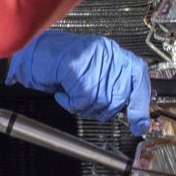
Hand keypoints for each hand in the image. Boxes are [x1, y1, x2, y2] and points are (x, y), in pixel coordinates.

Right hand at [8, 28, 152, 133]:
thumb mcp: (93, 67)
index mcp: (114, 52)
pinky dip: (70, 103)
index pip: (139, 76)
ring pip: (101, 102)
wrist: (34, 53)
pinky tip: (63, 93)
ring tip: (73, 96)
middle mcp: (107, 55)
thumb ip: (113, 82)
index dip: (141, 103)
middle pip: (120, 97)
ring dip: (85, 107)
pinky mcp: (79, 73)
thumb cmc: (60, 60)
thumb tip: (130, 108)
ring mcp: (94, 63)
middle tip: (89, 105)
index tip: (140, 122)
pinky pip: (82, 102)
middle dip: (107, 110)